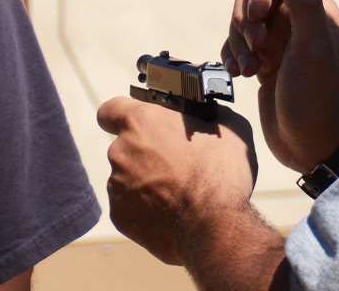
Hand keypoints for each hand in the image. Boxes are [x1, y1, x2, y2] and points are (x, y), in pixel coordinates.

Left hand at [96, 97, 258, 265]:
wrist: (215, 227)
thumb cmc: (222, 174)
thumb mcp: (228, 127)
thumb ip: (203, 115)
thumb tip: (203, 115)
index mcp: (141, 122)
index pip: (110, 110)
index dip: (119, 116)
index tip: (132, 124)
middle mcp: (121, 151)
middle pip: (125, 148)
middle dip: (145, 155)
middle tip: (174, 165)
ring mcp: (117, 185)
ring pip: (127, 178)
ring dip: (145, 182)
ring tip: (177, 193)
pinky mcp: (119, 215)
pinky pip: (129, 206)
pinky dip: (145, 208)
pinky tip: (170, 212)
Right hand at [222, 0, 338, 174]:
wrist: (311, 144)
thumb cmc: (315, 97)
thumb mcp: (311, 47)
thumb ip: (302, 2)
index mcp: (313, 8)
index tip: (256, 16)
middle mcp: (297, 19)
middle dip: (243, 17)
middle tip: (256, 47)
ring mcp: (279, 40)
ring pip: (242, 18)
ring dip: (237, 40)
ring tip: (251, 69)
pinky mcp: (265, 60)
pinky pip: (236, 43)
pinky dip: (232, 55)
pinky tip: (242, 75)